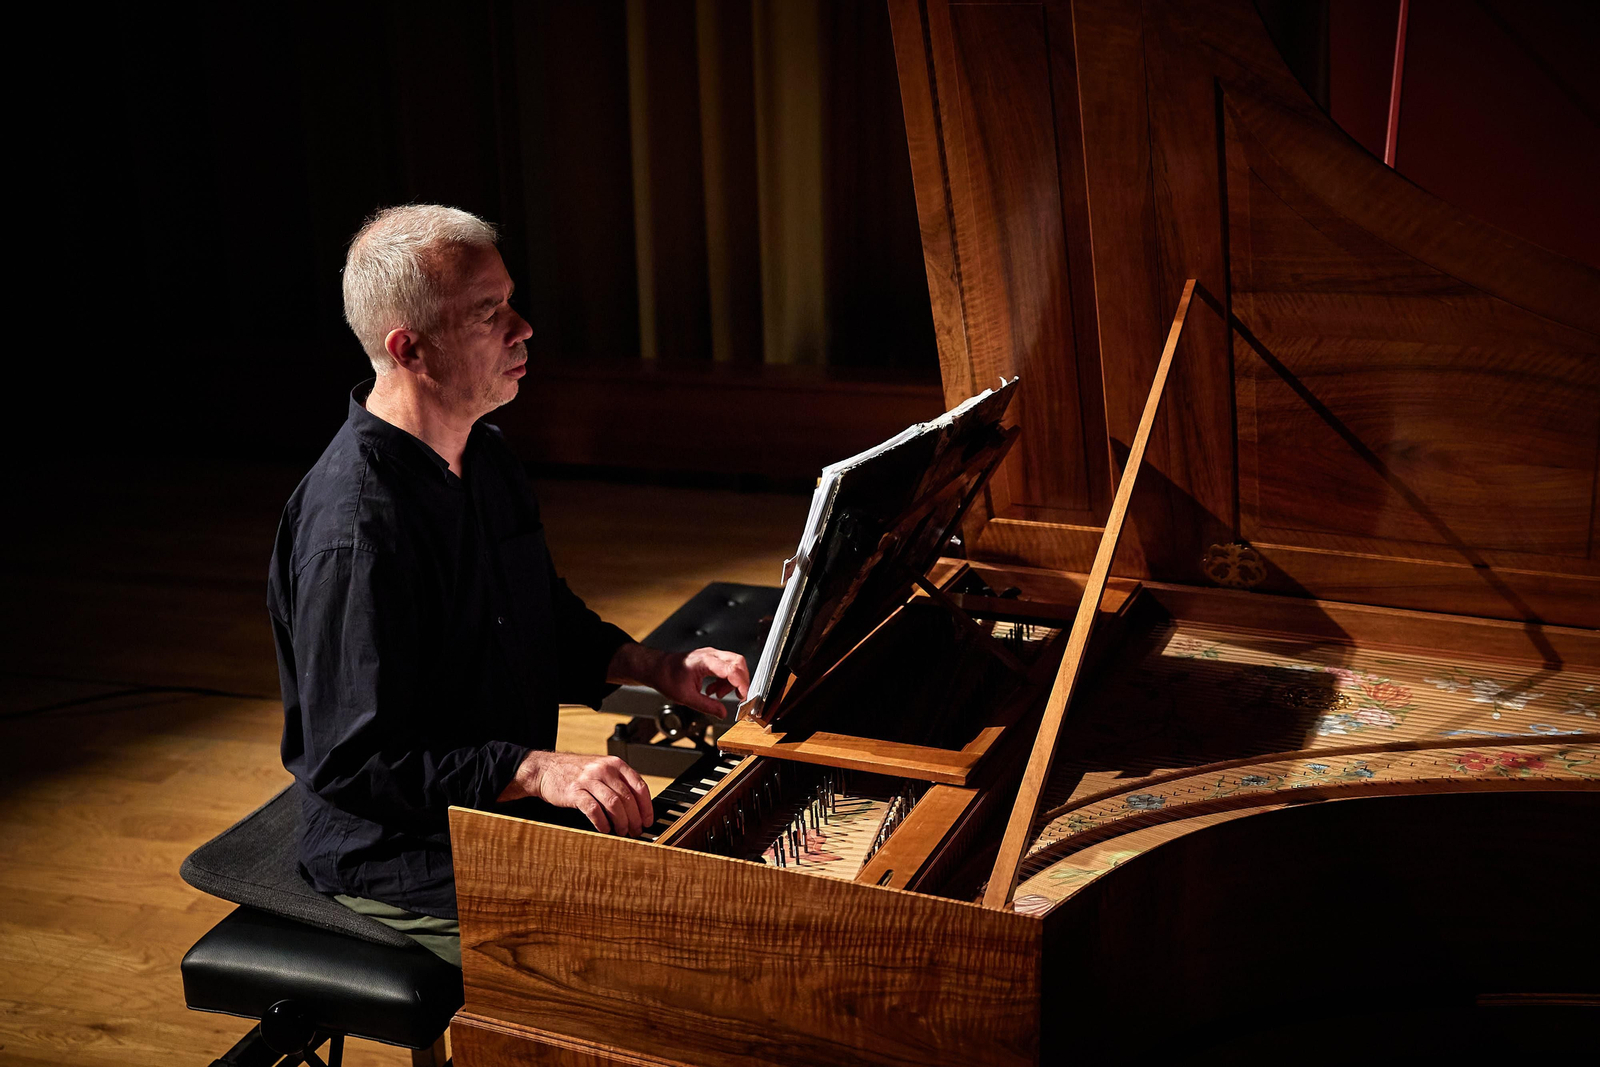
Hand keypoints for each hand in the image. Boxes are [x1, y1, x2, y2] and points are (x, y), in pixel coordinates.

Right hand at [497, 751, 653, 835]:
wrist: (547, 768)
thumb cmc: (576, 772)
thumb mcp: (601, 769)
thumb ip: (619, 782)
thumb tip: (638, 807)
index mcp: (615, 764)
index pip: (639, 786)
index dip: (646, 807)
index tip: (648, 820)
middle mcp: (604, 769)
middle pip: (628, 798)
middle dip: (635, 818)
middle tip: (636, 831)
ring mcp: (589, 779)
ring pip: (614, 804)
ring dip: (621, 822)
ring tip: (622, 832)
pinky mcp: (575, 791)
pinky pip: (594, 809)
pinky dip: (602, 822)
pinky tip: (605, 829)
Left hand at [608, 643, 750, 718]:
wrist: (657, 668)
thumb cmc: (666, 677)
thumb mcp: (686, 697)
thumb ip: (707, 706)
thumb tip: (722, 713)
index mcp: (705, 661)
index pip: (732, 670)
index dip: (742, 684)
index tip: (744, 697)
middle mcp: (711, 655)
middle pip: (738, 663)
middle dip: (741, 681)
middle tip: (738, 696)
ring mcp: (711, 655)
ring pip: (734, 665)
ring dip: (731, 682)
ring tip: (717, 695)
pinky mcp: (711, 659)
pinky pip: (726, 667)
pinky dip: (725, 680)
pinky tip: (713, 690)